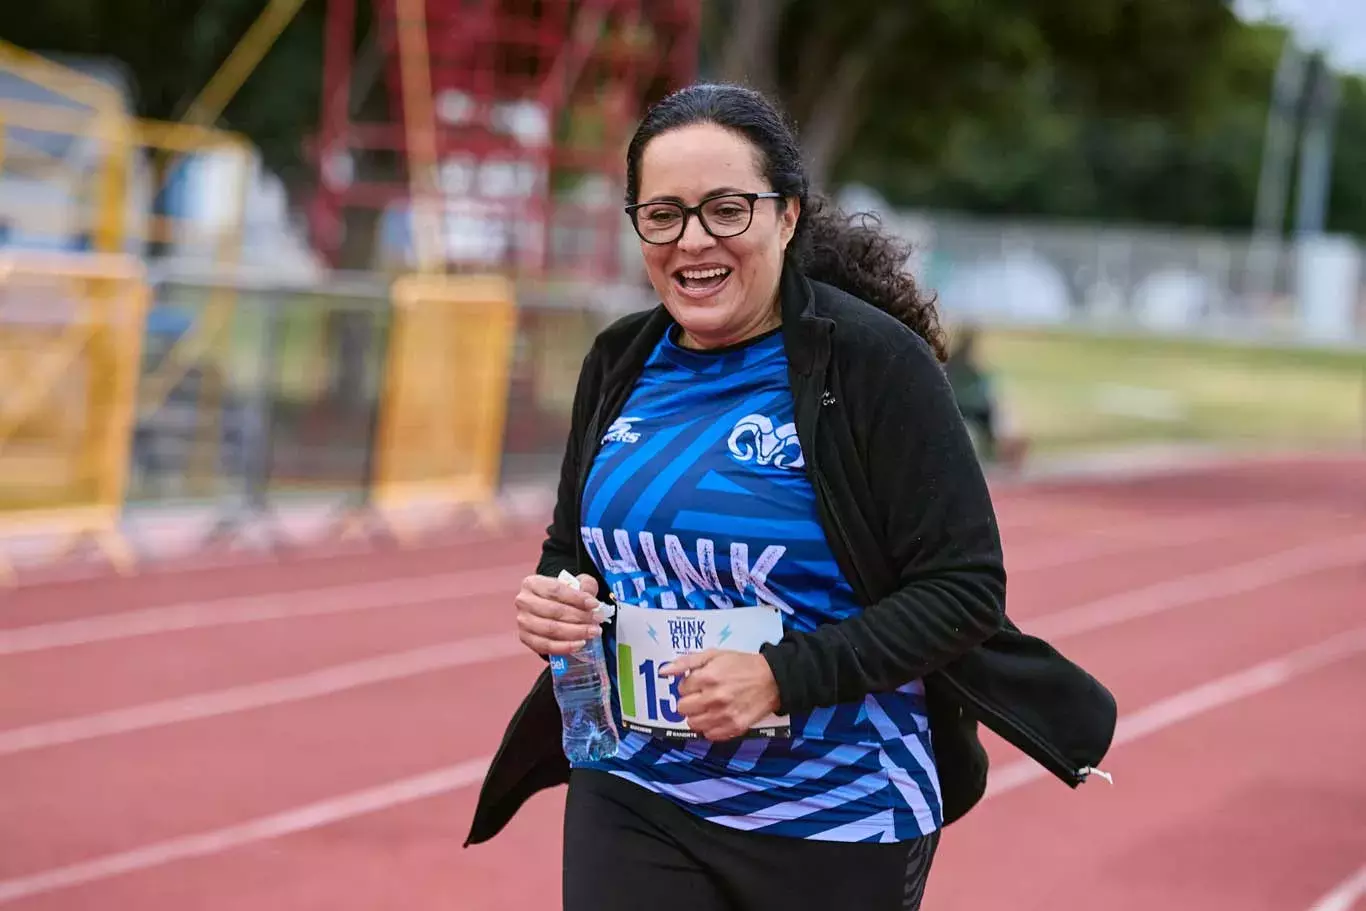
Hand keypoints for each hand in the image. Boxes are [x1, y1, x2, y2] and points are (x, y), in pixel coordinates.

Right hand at [514, 573, 602, 656]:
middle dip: (579, 616)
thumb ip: (584, 586)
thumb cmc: (562, 595)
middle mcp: (523, 601)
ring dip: (576, 632)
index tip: (595, 604)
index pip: (556, 590)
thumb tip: (591, 599)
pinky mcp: (525, 639)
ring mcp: (523, 622)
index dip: (577, 598)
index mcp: (532, 583)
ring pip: (551, 629)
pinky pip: (546, 646)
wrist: (549, 608)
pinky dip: (565, 647)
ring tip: (593, 632)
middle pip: (554, 611)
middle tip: (598, 619)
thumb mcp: (574, 584)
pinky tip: (580, 644)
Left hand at [660, 650, 780, 741]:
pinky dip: (710, 727)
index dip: (688, 685)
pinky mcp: (734, 728)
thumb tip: (663, 671)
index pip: (681, 688)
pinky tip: (717, 717)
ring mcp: (724, 715)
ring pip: (693, 724)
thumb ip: (687, 661)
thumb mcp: (715, 655)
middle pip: (683, 708)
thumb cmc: (742, 665)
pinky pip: (709, 735)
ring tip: (708, 707)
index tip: (699, 682)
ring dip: (697, 716)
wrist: (773, 680)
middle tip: (701, 695)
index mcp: (708, 677)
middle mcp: (714, 698)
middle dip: (689, 701)